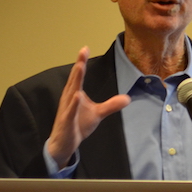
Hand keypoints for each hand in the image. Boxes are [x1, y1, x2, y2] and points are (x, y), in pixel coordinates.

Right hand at [46, 47, 129, 167]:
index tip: (85, 48)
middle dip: (79, 64)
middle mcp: (68, 98)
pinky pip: (70, 112)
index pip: (79, 76)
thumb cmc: (78, 125)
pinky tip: (77, 95)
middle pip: (74, 79)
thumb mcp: (98, 114)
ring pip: (71, 92)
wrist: (63, 144)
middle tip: (83, 50)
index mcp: (74, 93)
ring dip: (75, 79)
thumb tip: (128, 98)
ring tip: (80, 66)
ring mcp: (66, 109)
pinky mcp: (66, 121)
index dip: (82, 61)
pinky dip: (73, 104)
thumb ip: (111, 105)